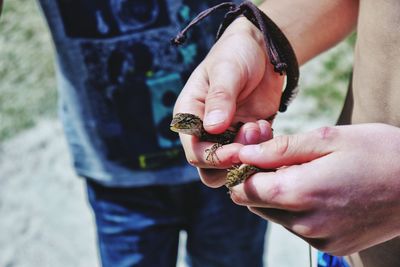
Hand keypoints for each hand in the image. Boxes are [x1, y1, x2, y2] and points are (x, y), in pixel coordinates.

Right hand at [173, 18, 283, 179]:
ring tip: (260, 127)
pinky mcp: (247, 137)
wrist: (262, 50)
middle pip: (209, 168)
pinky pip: (252, 157)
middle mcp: (204, 131)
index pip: (194, 151)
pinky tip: (267, 126)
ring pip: (231, 168)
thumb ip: (220, 98)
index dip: (214, 157)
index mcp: (190, 115)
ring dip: (249, 156)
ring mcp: (226, 136)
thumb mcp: (227, 70)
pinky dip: (262, 149)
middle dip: (232, 161)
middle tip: (252, 137)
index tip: (238, 150)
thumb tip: (212, 128)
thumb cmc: (236, 53)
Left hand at [230, 123, 399, 254]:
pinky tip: (320, 190)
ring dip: (279, 194)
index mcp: (301, 193)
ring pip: (274, 215)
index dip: (244, 169)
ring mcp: (319, 239)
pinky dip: (297, 208)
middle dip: (260, 180)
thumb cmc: (378, 153)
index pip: (244, 189)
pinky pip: (296, 226)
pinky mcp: (331, 246)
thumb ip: (280, 148)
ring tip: (307, 172)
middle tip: (283, 158)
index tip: (257, 152)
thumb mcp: (328, 138)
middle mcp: (305, 224)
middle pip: (255, 204)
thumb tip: (244, 153)